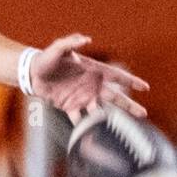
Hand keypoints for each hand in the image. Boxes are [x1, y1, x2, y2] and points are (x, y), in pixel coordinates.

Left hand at [29, 35, 149, 120]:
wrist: (31, 74)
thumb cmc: (46, 59)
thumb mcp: (57, 48)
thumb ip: (71, 43)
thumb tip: (86, 39)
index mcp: (92, 70)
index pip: (116, 76)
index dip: (130, 81)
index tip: (145, 88)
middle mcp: (91, 85)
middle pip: (115, 97)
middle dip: (129, 106)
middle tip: (143, 114)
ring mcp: (82, 97)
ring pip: (100, 111)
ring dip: (107, 119)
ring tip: (117, 129)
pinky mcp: (70, 107)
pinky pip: (80, 119)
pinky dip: (85, 128)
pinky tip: (90, 137)